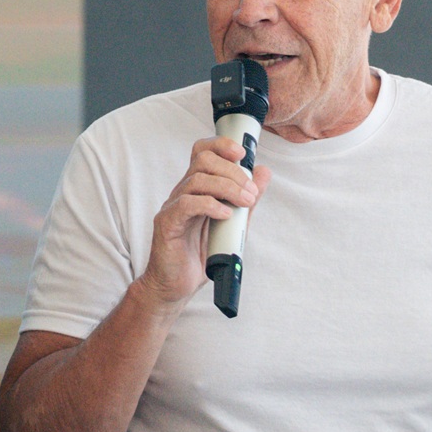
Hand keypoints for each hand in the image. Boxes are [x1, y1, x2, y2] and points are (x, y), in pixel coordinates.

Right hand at [138, 136, 271, 309]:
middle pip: (202, 160)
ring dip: (227, 188)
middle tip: (251, 192)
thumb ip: (247, 199)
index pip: (203, 152)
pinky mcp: (167, 224)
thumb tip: (264, 173)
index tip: (243, 153)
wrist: (176, 286)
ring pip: (196, 180)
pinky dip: (210, 206)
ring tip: (244, 203)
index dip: (221, 145)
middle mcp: (183, 192)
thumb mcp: (233, 224)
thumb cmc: (200, 255)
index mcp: (197, 188)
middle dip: (232, 171)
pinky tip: (225, 215)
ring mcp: (173, 206)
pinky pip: (186, 205)